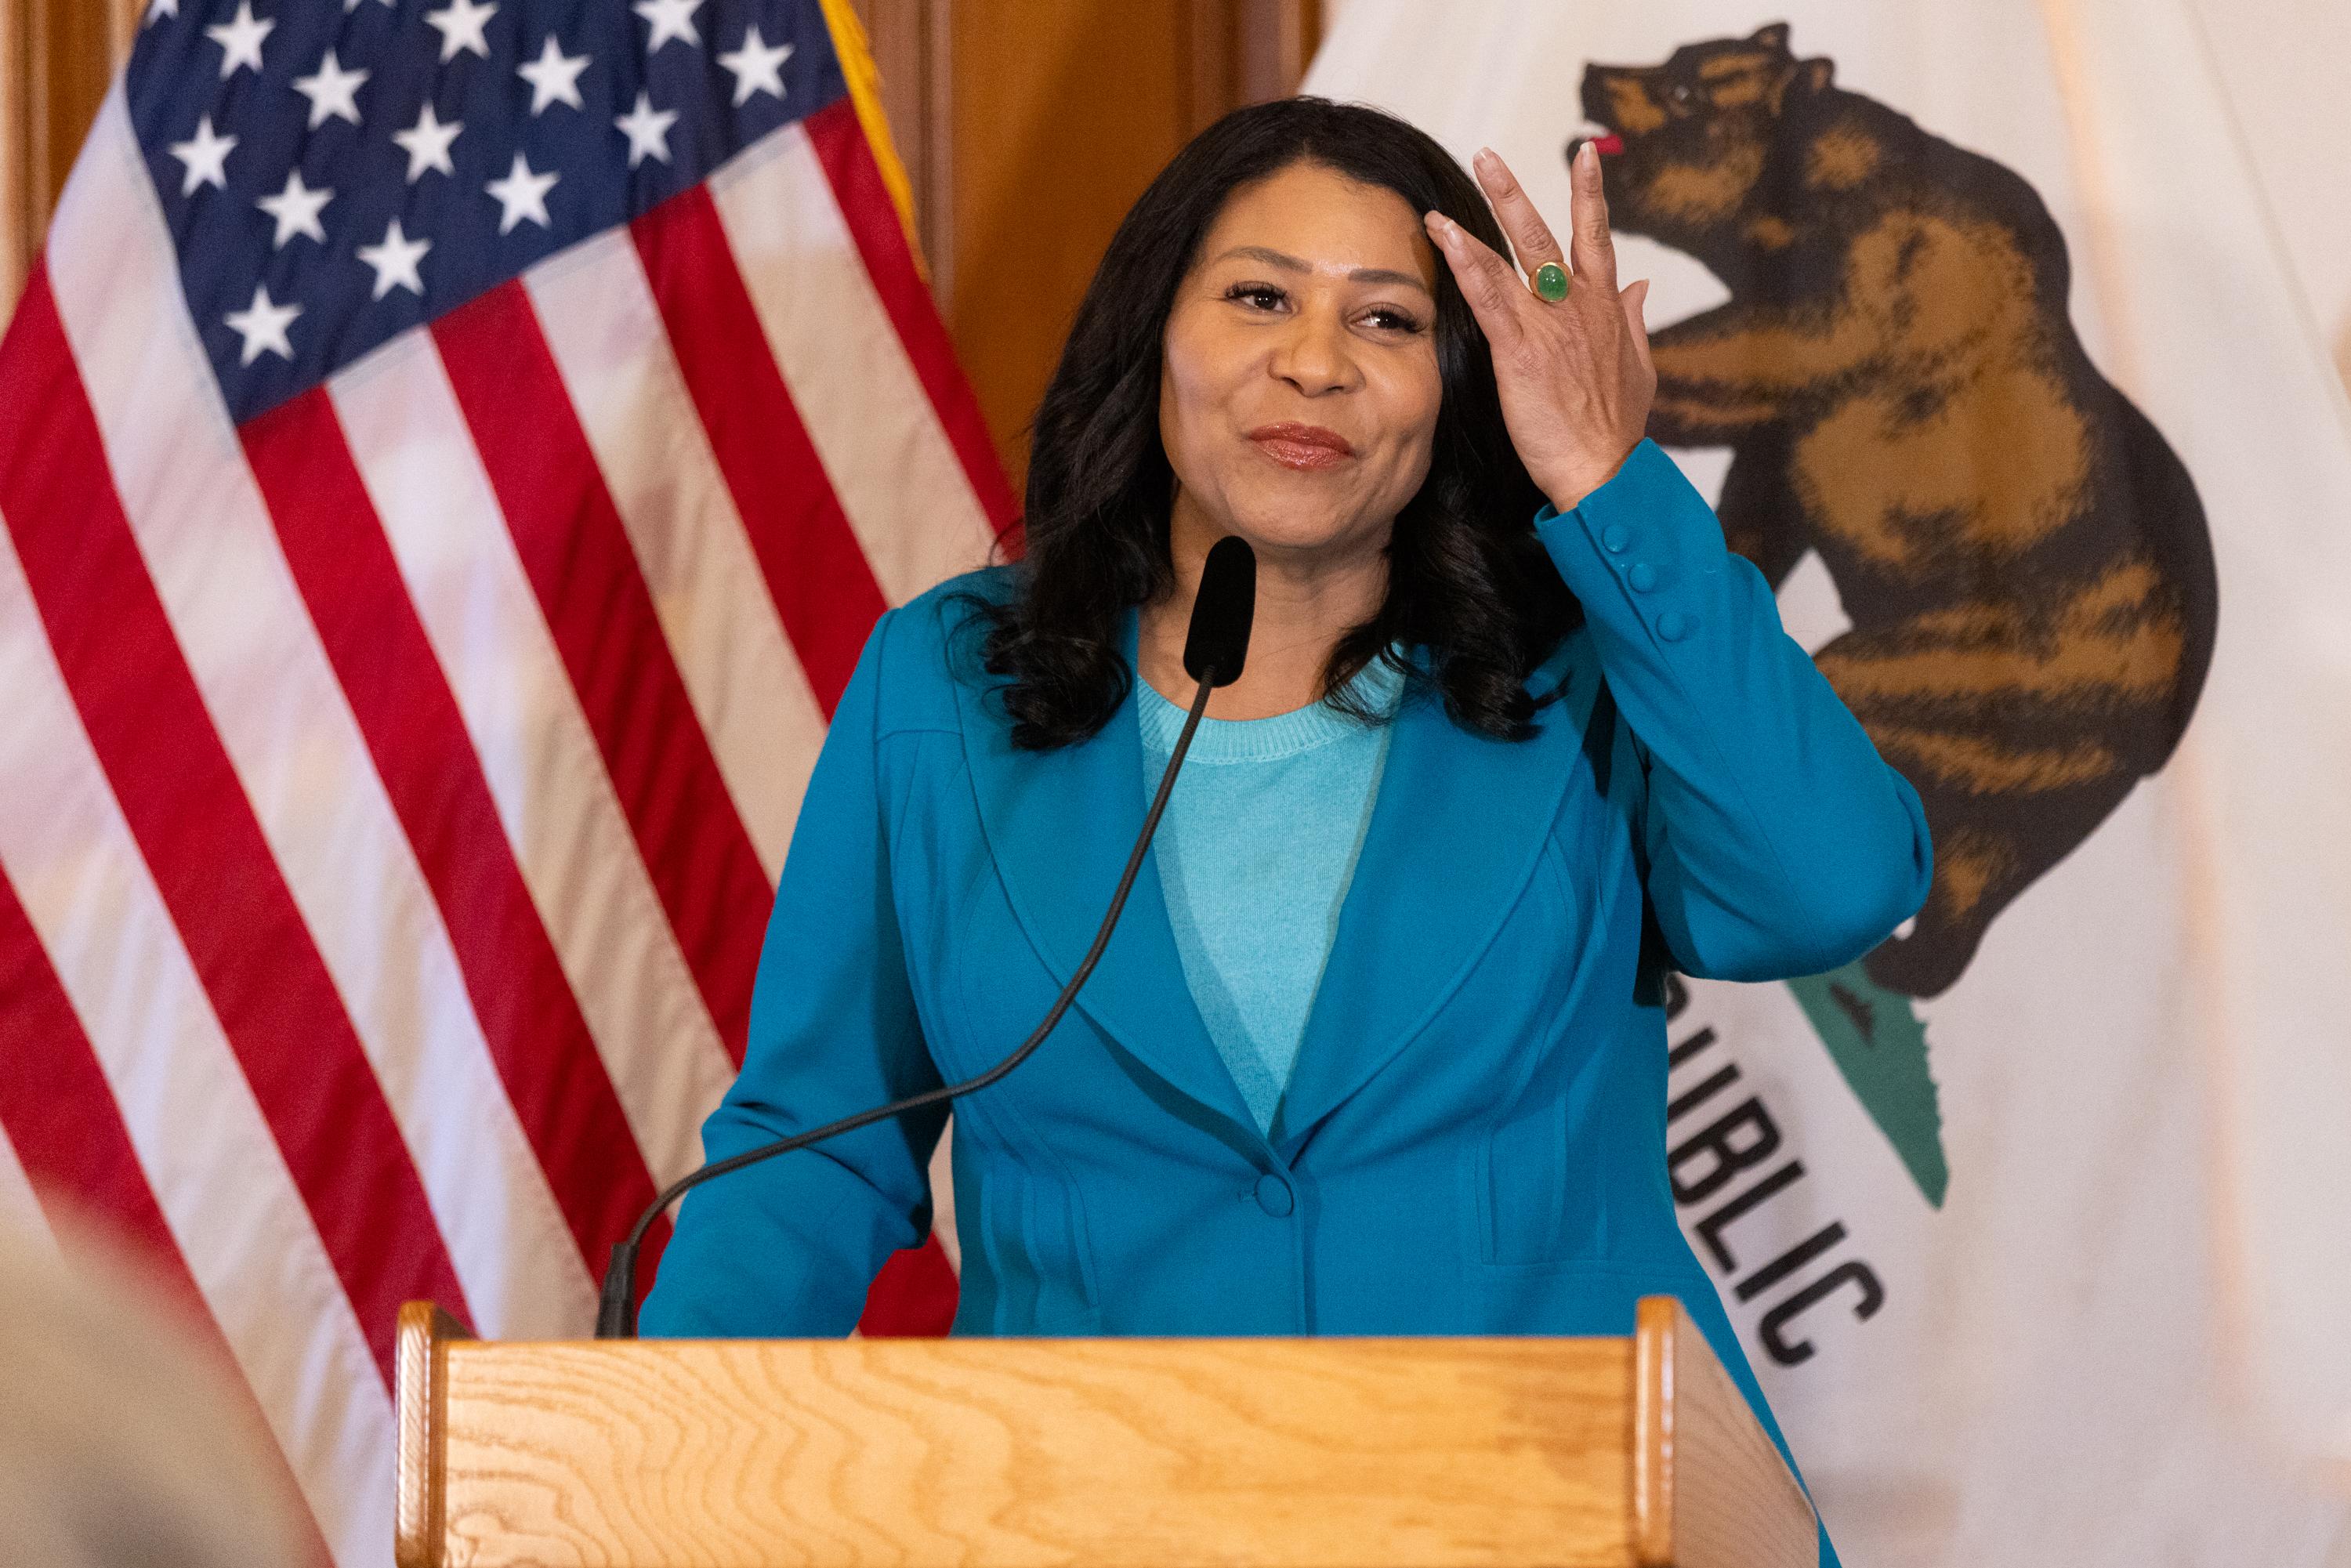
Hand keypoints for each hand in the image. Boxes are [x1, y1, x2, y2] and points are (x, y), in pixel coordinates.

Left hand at [1424, 142, 1654, 512]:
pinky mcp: (1522, 352)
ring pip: (1511, 261)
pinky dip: (1468, 268)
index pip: (1597, 236)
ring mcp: (1549, 326)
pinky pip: (1490, 300)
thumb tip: (1643, 286)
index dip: (1590, 193)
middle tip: (1486, 156)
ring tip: (1444, 201)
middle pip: (1545, 237)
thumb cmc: (1617, 428)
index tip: (1584, 153)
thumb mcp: (1639, 367)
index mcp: (1605, 307)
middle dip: (1514, 194)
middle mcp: (1578, 307)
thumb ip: (1635, 321)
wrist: (1606, 469)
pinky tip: (1447, 243)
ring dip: (1476, 224)